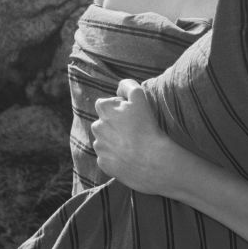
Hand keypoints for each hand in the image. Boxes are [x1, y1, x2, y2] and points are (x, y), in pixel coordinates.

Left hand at [91, 79, 177, 194]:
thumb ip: (127, 86)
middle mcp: (97, 127)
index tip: (131, 115)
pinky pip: (107, 156)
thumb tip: (118, 88)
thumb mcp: (139, 97)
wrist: (150, 160)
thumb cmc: (146, 127)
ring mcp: (99, 146)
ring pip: (104, 140)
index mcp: (104, 110)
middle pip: (104, 122)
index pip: (105, 103)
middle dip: (114, 124)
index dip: (118, 107)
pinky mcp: (102, 162)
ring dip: (114, 140)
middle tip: (133, 129)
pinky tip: (129, 156)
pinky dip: (115, 156)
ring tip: (132, 144)